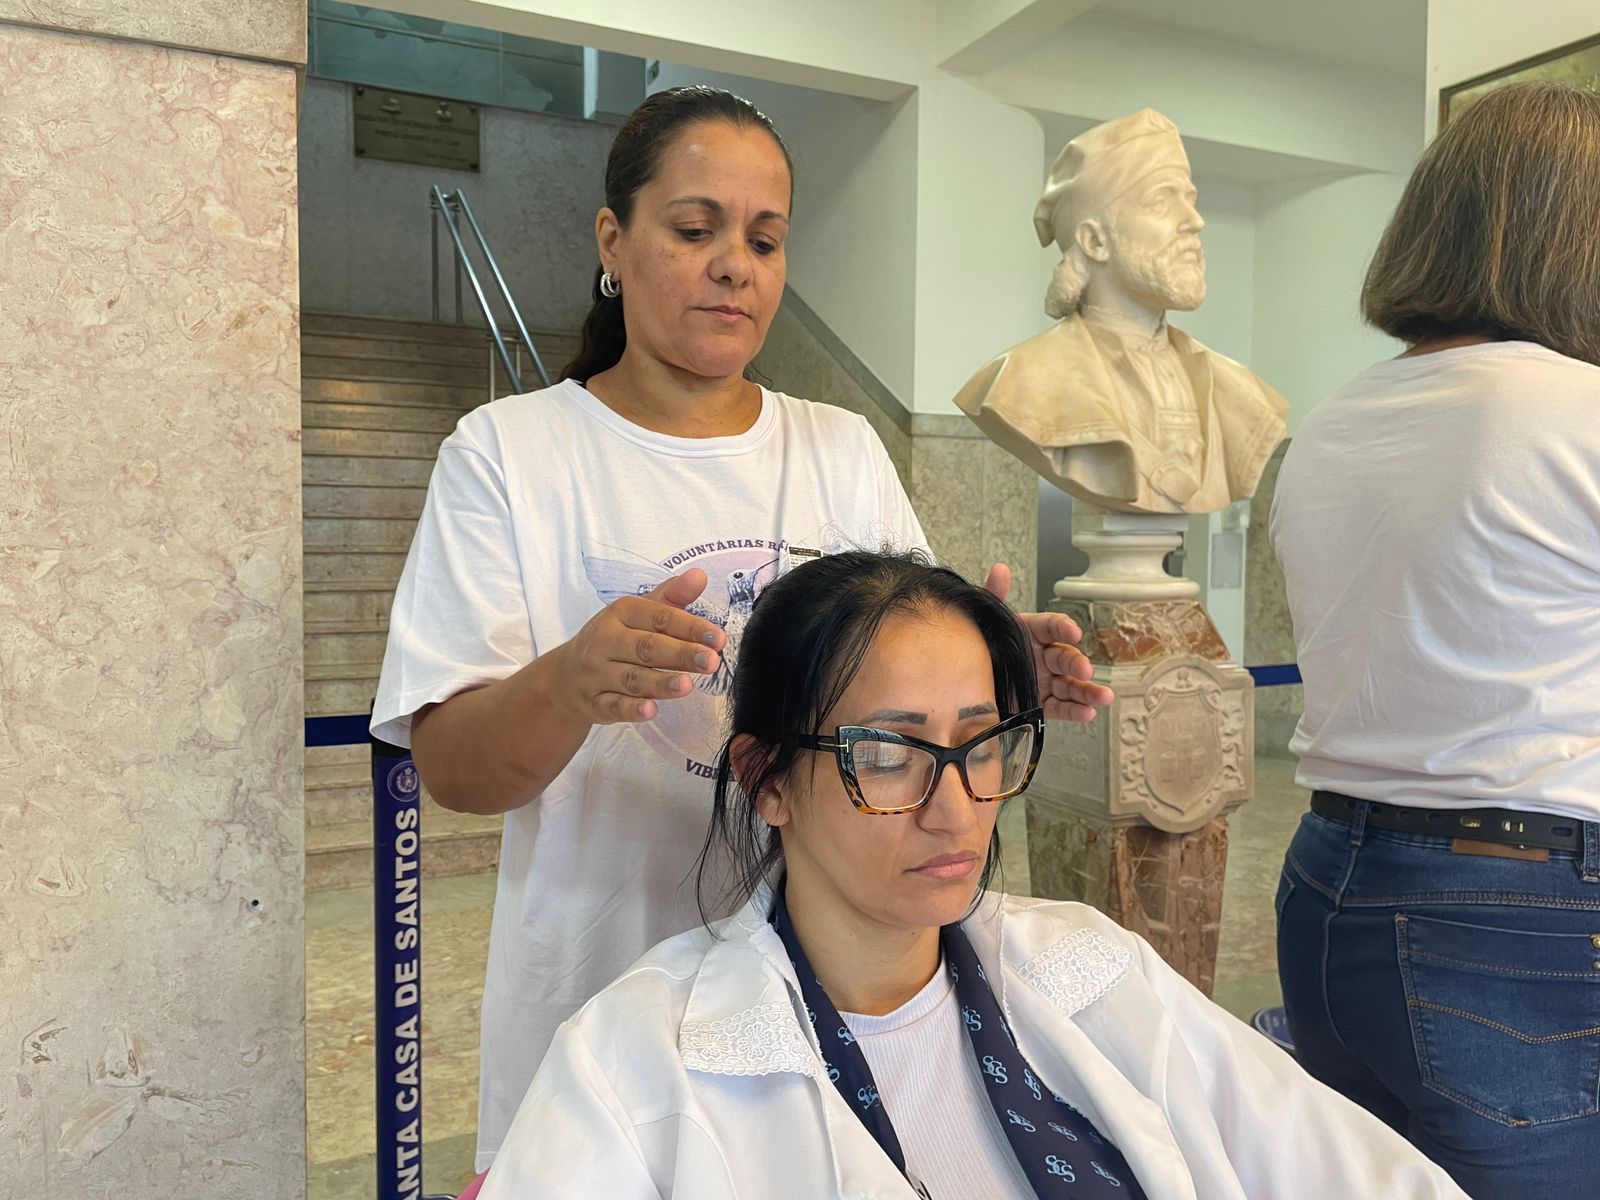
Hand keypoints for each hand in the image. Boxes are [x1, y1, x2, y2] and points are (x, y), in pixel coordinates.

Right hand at [551, 568, 726, 724]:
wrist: (565, 676)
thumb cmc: (615, 639)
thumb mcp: (638, 613)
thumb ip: (671, 597)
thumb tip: (700, 575)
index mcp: (620, 613)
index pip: (658, 617)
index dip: (690, 627)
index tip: (718, 639)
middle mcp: (605, 640)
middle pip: (646, 647)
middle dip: (680, 654)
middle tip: (710, 661)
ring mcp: (597, 673)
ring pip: (631, 678)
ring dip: (660, 682)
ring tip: (687, 686)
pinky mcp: (594, 702)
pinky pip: (613, 706)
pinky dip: (631, 709)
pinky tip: (651, 710)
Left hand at [982, 563, 1113, 722]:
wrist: (967, 680)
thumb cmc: (982, 645)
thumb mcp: (986, 621)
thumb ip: (994, 595)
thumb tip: (1000, 570)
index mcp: (1032, 632)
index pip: (1052, 626)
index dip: (1063, 628)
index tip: (1073, 632)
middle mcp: (1043, 656)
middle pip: (1065, 657)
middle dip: (1077, 663)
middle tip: (1085, 669)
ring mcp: (1045, 681)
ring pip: (1071, 685)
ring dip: (1088, 691)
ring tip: (1104, 697)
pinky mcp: (1041, 704)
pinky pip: (1061, 707)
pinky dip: (1075, 711)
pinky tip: (1087, 712)